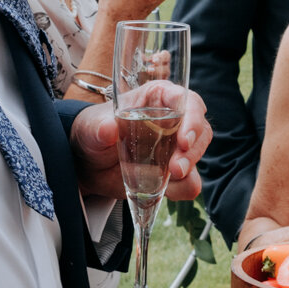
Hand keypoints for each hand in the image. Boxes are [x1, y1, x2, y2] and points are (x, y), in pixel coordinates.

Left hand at [70, 88, 211, 202]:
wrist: (88, 164)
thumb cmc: (93, 133)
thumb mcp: (91, 127)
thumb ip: (99, 127)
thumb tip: (108, 129)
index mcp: (158, 98)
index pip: (187, 101)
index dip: (192, 118)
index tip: (184, 140)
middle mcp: (173, 120)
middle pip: (200, 130)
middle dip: (192, 151)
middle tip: (175, 168)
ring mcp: (175, 147)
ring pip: (198, 156)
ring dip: (190, 170)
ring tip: (170, 178)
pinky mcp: (172, 172)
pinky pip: (189, 182)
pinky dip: (181, 189)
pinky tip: (164, 190)